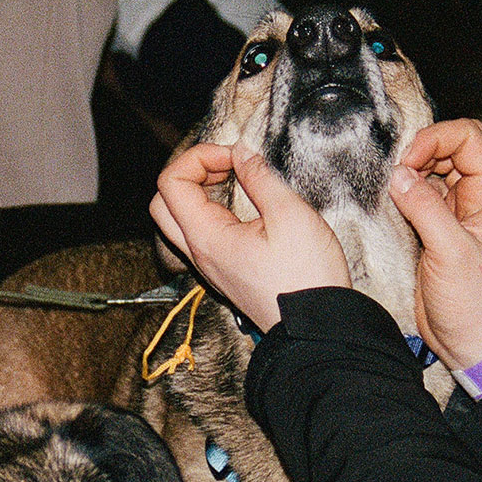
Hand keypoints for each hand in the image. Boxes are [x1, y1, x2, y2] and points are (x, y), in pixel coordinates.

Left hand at [149, 143, 347, 331]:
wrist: (317, 328)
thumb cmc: (307, 279)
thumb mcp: (291, 215)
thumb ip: (262, 178)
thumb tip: (243, 153)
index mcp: (207, 238)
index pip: (171, 182)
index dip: (198, 157)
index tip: (233, 156)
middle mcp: (200, 254)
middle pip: (163, 202)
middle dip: (190, 173)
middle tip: (226, 166)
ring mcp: (210, 266)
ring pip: (179, 220)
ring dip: (199, 193)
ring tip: (235, 182)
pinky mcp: (224, 272)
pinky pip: (199, 236)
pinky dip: (211, 212)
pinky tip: (243, 207)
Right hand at [389, 119, 481, 372]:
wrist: (475, 344)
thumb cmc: (478, 304)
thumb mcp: (452, 253)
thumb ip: (425, 209)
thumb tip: (398, 175)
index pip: (468, 138)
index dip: (435, 139)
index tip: (407, 163)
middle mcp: (477, 198)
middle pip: (448, 149)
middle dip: (418, 154)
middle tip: (395, 178)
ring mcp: (457, 214)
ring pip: (431, 173)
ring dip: (408, 176)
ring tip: (390, 194)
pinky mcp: (437, 232)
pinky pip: (419, 200)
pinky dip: (403, 198)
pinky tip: (390, 208)